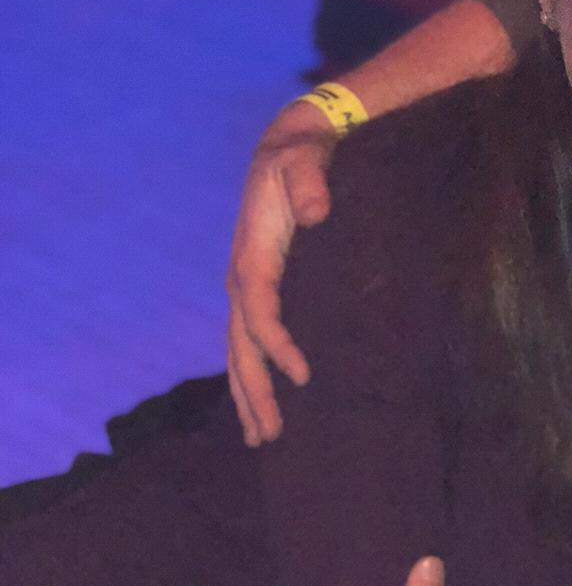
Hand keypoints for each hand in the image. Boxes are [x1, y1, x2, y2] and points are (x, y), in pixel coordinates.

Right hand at [227, 102, 338, 445]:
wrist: (287, 148)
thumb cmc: (299, 158)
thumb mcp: (305, 161)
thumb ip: (310, 183)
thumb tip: (317, 210)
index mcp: (253, 257)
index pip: (259, 313)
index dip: (276, 347)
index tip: (303, 377)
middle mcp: (241, 278)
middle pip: (241, 347)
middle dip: (253, 392)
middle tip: (269, 436)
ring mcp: (246, 286)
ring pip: (239, 351)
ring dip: (248, 394)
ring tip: (261, 437)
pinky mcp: (257, 289)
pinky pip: (250, 341)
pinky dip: (252, 374)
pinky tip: (262, 401)